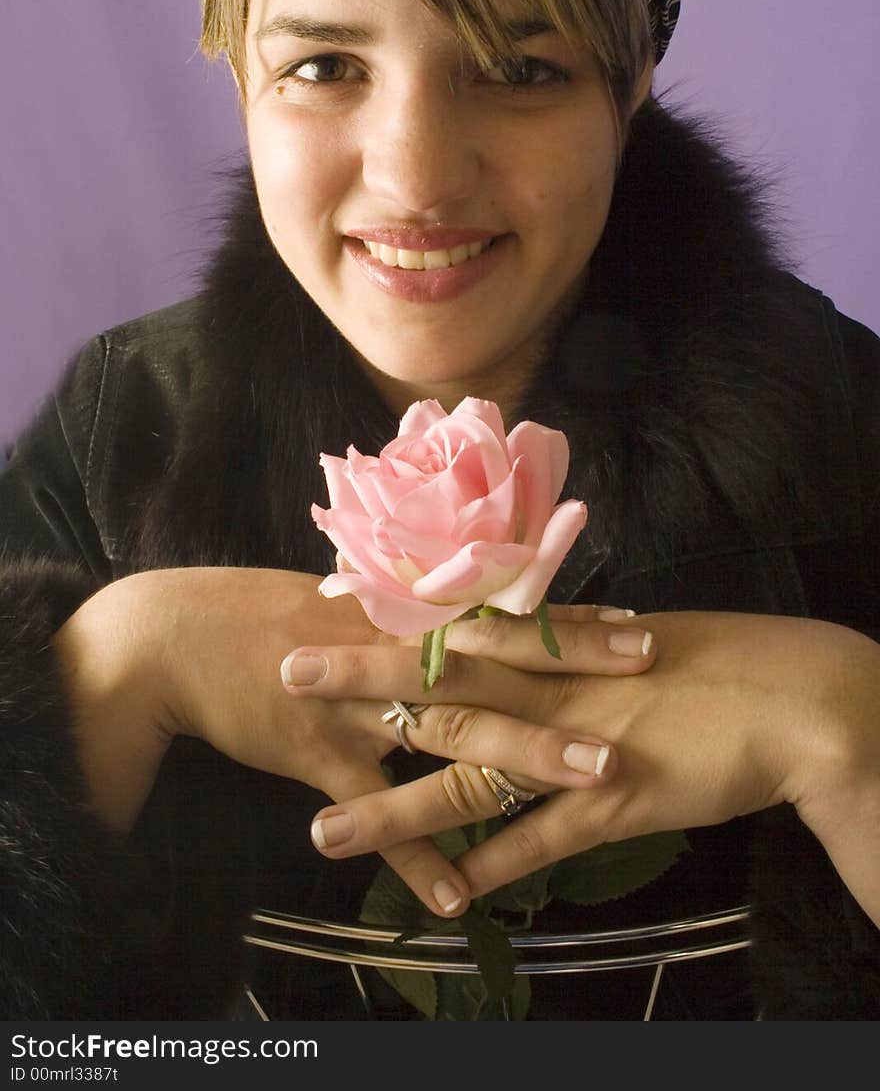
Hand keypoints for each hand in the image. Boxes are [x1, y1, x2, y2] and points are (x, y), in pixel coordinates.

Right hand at [56, 572, 652, 920]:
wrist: (180, 635)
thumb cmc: (261, 612)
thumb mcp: (340, 601)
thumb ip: (402, 613)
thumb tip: (456, 613)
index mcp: (403, 614)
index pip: (501, 614)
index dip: (569, 617)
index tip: (636, 619)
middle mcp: (395, 654)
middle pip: (501, 660)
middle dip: (576, 669)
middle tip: (650, 670)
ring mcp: (362, 706)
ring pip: (457, 731)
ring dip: (527, 755)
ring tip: (596, 778)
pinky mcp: (319, 755)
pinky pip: (378, 813)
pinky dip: (417, 856)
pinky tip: (458, 897)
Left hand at [281, 609, 879, 920]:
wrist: (792, 697)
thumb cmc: (716, 659)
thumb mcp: (630, 640)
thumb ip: (569, 643)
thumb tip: (523, 635)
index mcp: (558, 644)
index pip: (455, 631)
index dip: (388, 623)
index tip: (325, 610)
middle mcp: (554, 690)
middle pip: (439, 689)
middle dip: (359, 686)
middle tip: (286, 678)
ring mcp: (577, 747)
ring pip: (468, 776)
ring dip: (394, 807)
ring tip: (326, 830)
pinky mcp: (614, 802)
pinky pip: (541, 840)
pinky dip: (494, 866)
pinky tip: (448, 893)